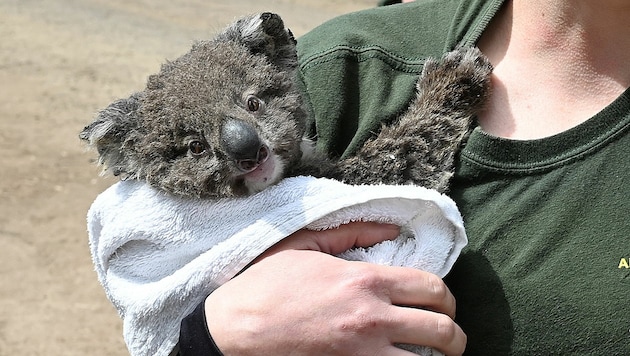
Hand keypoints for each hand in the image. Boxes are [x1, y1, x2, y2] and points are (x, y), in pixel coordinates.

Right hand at [206, 222, 465, 354]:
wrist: (233, 330)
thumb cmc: (266, 286)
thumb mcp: (305, 246)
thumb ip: (353, 233)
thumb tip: (391, 229)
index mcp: (365, 281)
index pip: (433, 288)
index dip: (447, 299)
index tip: (443, 305)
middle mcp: (372, 319)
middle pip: (442, 330)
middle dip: (455, 337)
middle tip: (451, 340)